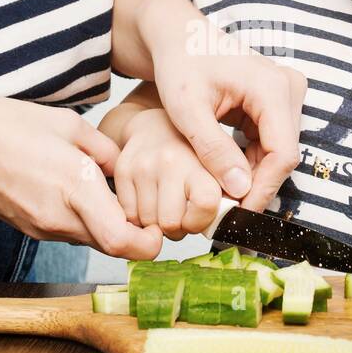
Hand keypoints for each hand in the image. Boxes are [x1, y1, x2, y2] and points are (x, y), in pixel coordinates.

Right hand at [0, 92, 161, 259]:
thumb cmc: (9, 124)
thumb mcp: (69, 124)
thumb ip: (106, 151)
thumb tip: (125, 169)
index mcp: (75, 186)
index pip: (122, 242)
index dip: (148, 243)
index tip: (156, 227)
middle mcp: (59, 216)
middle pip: (112, 247)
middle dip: (135, 236)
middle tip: (144, 212)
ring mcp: (41, 227)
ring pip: (91, 241)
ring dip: (109, 228)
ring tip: (111, 197)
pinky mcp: (29, 228)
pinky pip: (69, 233)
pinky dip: (84, 222)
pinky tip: (80, 195)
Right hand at [112, 108, 222, 239]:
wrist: (156, 126)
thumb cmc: (190, 154)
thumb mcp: (217, 170)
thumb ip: (227, 196)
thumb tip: (228, 222)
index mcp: (200, 160)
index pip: (206, 205)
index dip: (203, 220)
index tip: (201, 214)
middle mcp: (170, 161)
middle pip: (171, 224)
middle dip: (178, 226)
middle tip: (182, 211)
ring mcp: (143, 167)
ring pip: (148, 224)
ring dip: (158, 223)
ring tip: (166, 204)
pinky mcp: (123, 171)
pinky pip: (129, 216)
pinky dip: (140, 217)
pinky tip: (150, 201)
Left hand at [136, 0, 305, 212]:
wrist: (178, 35)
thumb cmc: (179, 63)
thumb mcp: (188, 109)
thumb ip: (213, 149)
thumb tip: (240, 191)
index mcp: (272, 88)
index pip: (282, 154)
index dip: (262, 189)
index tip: (237, 215)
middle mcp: (288, 89)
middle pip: (284, 155)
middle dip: (256, 187)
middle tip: (226, 214)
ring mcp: (285, 95)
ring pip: (278, 152)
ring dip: (253, 178)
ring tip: (222, 200)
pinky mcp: (276, 104)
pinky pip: (270, 143)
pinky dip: (249, 163)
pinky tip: (226, 178)